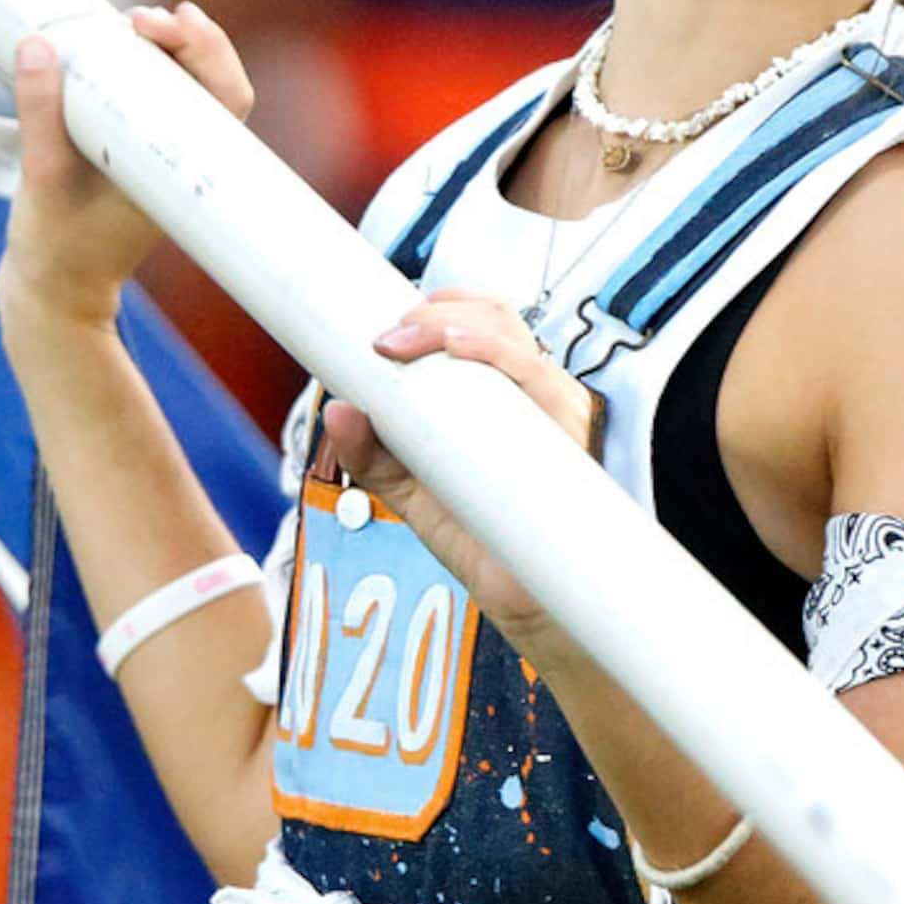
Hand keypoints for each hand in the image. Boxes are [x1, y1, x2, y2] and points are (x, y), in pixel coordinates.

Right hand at [0, 2, 253, 347]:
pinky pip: (157, 96)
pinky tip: (118, 45)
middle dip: (186, 37)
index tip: (163, 22)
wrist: (56, 292)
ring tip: (128, 24)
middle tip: (140, 18)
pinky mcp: (139, 150)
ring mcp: (165, 154)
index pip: (226, 96)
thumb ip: (38, 113)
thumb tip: (36, 44)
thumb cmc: (56, 246)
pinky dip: (144, 67)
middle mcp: (186, 159)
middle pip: (214, 81)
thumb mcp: (40, 177)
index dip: (206, 48)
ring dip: (165, 48)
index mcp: (183, 171)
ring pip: (186, 85)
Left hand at [321, 290, 599, 633]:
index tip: (383, 327)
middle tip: (384, 342)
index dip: (434, 305)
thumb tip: (337, 408)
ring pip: (509, 331)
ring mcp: (554, 404)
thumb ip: (372, 454)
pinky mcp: (567, 429)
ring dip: (449, 324)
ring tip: (404, 344)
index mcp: (502, 390)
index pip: (480, 317)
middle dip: (431, 311)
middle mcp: (533, 388)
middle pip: (492, 312)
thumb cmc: (478, 536)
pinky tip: (454, 348)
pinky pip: (535, 371)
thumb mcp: (411, 489)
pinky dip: (491, 350)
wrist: (524, 598)